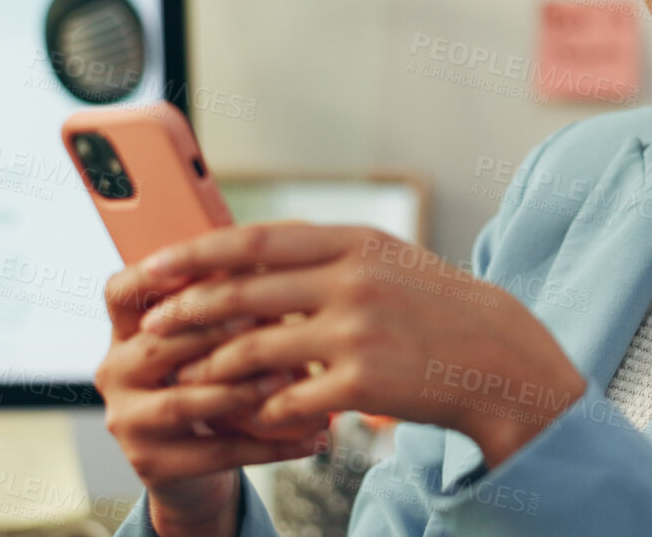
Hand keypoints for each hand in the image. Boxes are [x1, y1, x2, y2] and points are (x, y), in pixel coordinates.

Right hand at [94, 262, 328, 536]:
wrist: (191, 464)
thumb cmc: (211, 380)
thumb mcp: (209, 340)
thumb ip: (226, 304)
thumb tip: (277, 259)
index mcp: (127, 331)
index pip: (120, 292)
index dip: (150, 276)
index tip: (198, 261)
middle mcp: (116, 372)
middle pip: (156, 345)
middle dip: (212, 331)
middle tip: (264, 319)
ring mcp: (129, 420)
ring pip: (181, 402)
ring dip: (238, 389)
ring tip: (289, 378)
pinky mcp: (152, 463)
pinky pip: (216, 453)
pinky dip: (268, 446)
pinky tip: (311, 438)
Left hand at [138, 223, 588, 467]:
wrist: (499, 357)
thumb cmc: (435, 307)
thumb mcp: (388, 260)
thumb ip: (327, 252)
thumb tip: (253, 246)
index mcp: (355, 242)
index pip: (255, 238)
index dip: (196, 251)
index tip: (156, 263)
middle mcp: (353, 280)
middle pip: (243, 291)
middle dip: (188, 309)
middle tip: (153, 324)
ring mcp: (358, 332)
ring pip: (255, 348)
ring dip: (211, 366)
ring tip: (187, 377)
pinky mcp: (364, 382)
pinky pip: (289, 398)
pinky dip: (262, 407)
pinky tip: (251, 413)